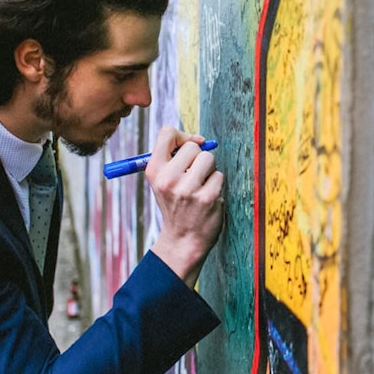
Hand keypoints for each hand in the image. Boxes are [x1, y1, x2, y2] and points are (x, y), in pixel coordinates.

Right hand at [146, 126, 224, 287]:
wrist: (182, 241)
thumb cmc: (175, 205)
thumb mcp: (162, 182)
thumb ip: (173, 158)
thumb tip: (198, 139)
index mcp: (154, 171)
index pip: (167, 133)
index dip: (183, 136)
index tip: (191, 146)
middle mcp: (168, 179)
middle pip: (193, 147)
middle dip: (198, 158)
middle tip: (194, 177)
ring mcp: (188, 189)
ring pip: (209, 159)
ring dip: (209, 171)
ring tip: (200, 187)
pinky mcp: (208, 197)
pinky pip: (219, 175)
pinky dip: (217, 185)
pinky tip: (208, 199)